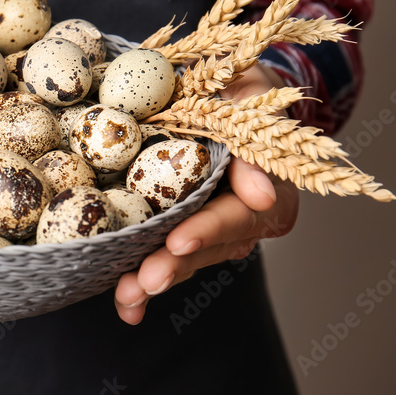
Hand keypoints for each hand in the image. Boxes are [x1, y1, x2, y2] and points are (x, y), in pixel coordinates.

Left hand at [113, 64, 299, 323]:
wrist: (225, 93)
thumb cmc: (238, 87)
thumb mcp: (249, 95)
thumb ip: (252, 141)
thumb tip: (262, 197)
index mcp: (269, 189)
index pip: (237, 215)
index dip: (208, 229)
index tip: (178, 240)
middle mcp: (245, 219)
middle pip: (210, 247)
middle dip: (176, 265)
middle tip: (146, 281)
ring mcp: (214, 230)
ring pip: (186, 259)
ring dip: (155, 279)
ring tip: (128, 297)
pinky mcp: (185, 231)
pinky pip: (166, 257)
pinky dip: (144, 283)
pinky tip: (126, 307)